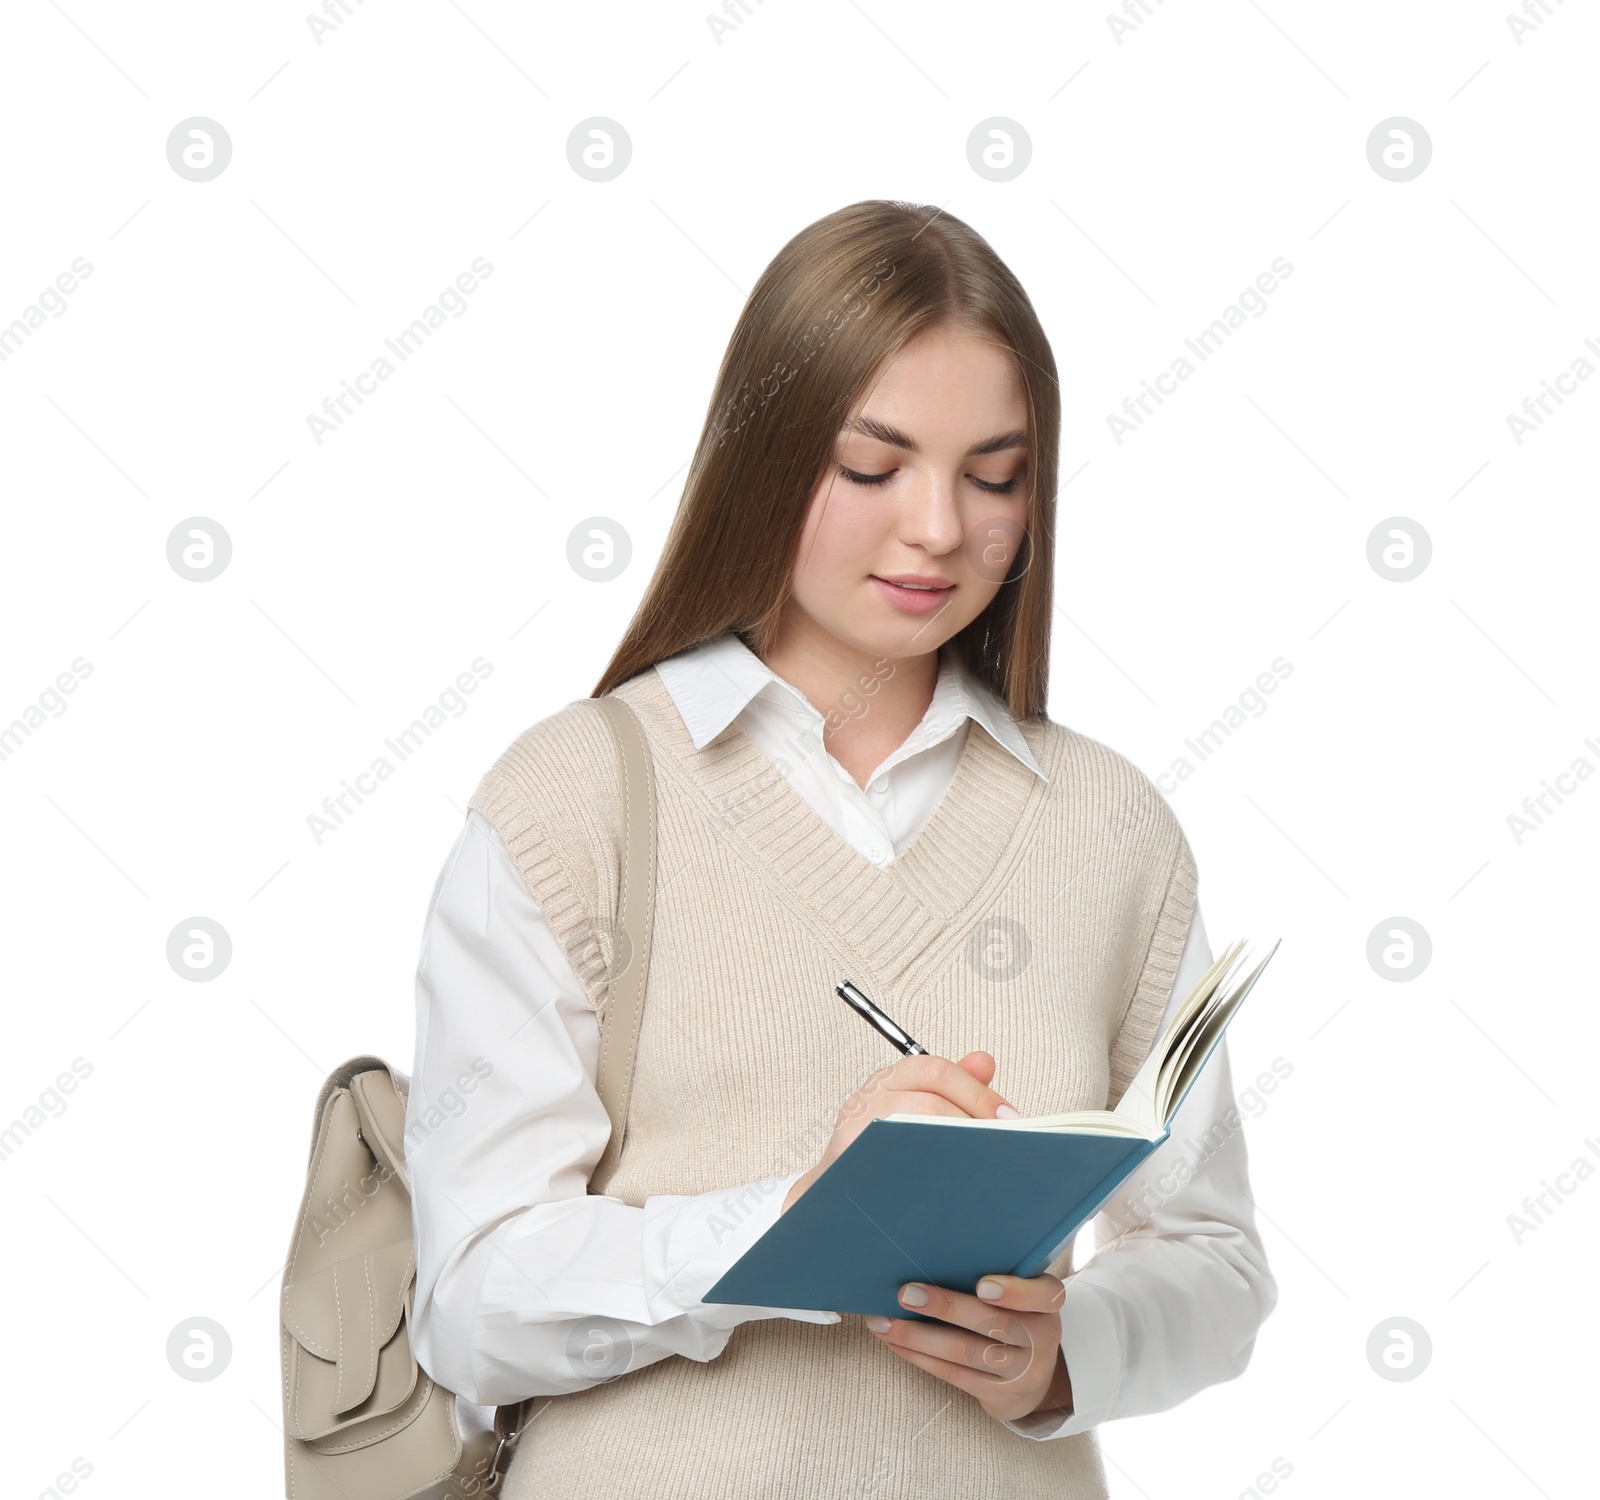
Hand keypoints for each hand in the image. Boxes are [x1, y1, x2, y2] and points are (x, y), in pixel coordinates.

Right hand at [782, 1051, 1016, 1212]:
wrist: (835, 1190)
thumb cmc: (885, 1146)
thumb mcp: (918, 1106)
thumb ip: (955, 1086)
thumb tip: (986, 1061)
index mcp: (892, 1077)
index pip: (937, 1070)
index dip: (978, 1093)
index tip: (1011, 1119)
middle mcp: (870, 1095)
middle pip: (929, 1102)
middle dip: (972, 1124)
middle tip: (1001, 1147)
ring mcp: (855, 1127)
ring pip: (913, 1131)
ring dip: (953, 1149)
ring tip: (981, 1166)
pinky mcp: (847, 1160)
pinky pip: (893, 1164)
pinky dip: (926, 1172)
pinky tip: (950, 1185)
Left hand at [863, 1273, 1073, 1423]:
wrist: (1035, 1378)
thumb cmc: (1017, 1317)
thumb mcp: (1023, 1295)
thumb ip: (999, 1271)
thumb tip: (935, 1246)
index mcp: (1047, 1306)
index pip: (1044, 1296)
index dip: (1015, 1291)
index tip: (982, 1285)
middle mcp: (1039, 1340)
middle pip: (991, 1323)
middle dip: (944, 1307)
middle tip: (905, 1293)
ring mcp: (1019, 1372)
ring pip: (963, 1352)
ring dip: (916, 1336)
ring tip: (883, 1321)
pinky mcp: (996, 1395)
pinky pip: (951, 1374)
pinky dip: (918, 1355)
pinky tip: (894, 1341)